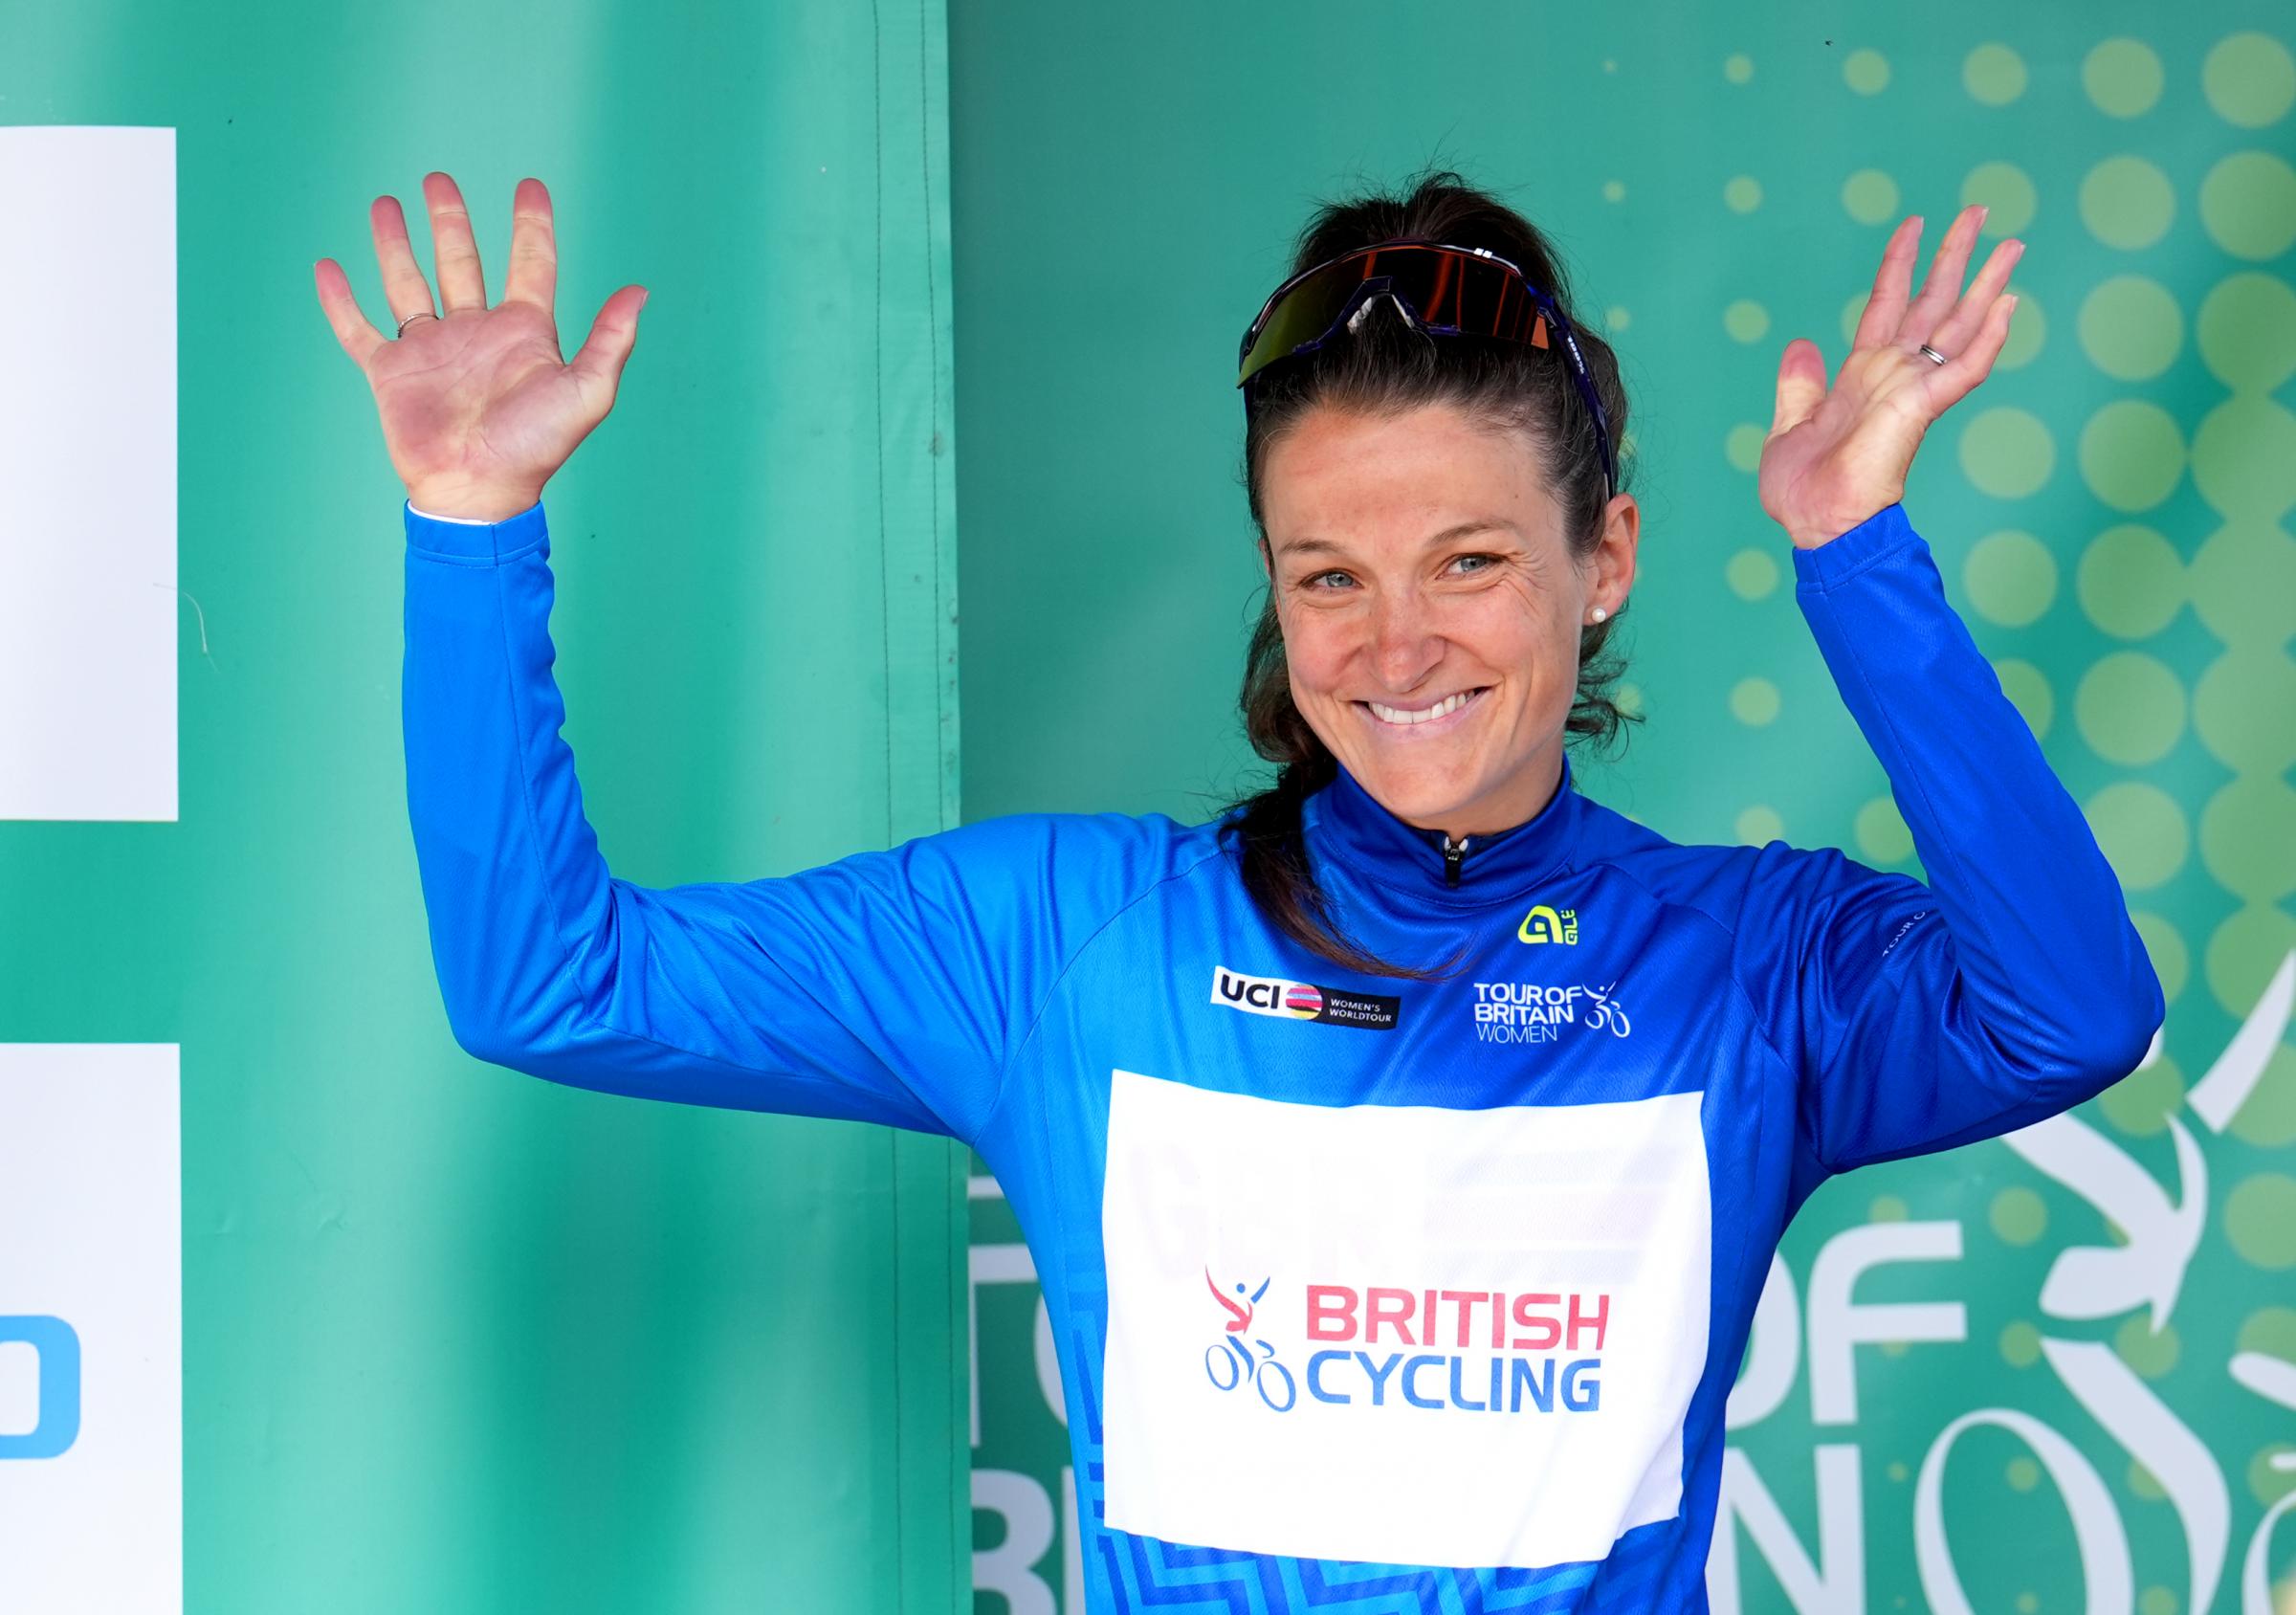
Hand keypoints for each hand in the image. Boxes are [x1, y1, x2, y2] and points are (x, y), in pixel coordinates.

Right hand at [314, 173, 645, 520]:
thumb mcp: (586, 393)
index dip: (531, 223)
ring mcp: (431, 351)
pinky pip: (358, 329)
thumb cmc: (534, 448)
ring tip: (384, 202)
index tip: (529, 185)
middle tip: (439, 179)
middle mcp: (475, 332)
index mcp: (523, 332)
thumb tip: (640, 292)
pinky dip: (339, 301)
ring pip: (407, 283)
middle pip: (460, 261)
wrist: (477, 491)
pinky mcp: (391, 374)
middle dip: (450, 220)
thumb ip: (610, 341)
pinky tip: (327, 268)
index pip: (530, 263)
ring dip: (395, 243)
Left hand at [1759, 203, 2023, 548]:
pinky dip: (1988, 339)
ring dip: (1986, 284)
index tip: (1913, 224)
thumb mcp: (1789, 426)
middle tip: (1980, 212)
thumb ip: (1800, 385)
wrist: (1818, 525)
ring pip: (1958, 325)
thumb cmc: (1803, 490)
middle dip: (1956, 256)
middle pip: (1933, 302)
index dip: (1899, 263)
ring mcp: (1912, 388)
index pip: (1887, 304)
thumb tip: (1801, 344)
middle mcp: (1894, 374)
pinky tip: (2009, 304)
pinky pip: (1964, 369)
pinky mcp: (1922, 408)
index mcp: (1862, 374)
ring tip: (2013, 244)